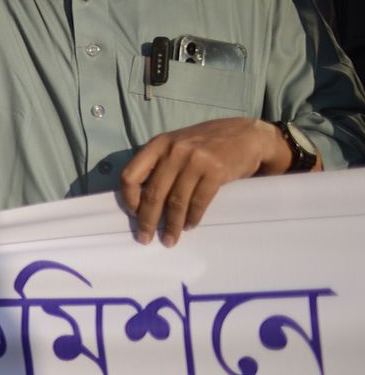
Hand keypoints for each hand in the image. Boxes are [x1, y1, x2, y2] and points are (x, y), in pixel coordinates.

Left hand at [118, 118, 288, 246]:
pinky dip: (193, 217)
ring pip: (176, 201)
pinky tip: (189, 226)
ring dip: (172, 225)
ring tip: (169, 240)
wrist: (247, 135)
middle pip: (154, 193)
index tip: (133, 213)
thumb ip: (160, 163)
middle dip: (148, 220)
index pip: (131, 175)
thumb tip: (141, 198)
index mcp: (158, 144)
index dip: (129, 198)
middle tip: (144, 238)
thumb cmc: (207, 143)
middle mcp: (173, 151)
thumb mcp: (177, 144)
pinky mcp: (216, 171)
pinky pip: (199, 201)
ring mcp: (195, 160)